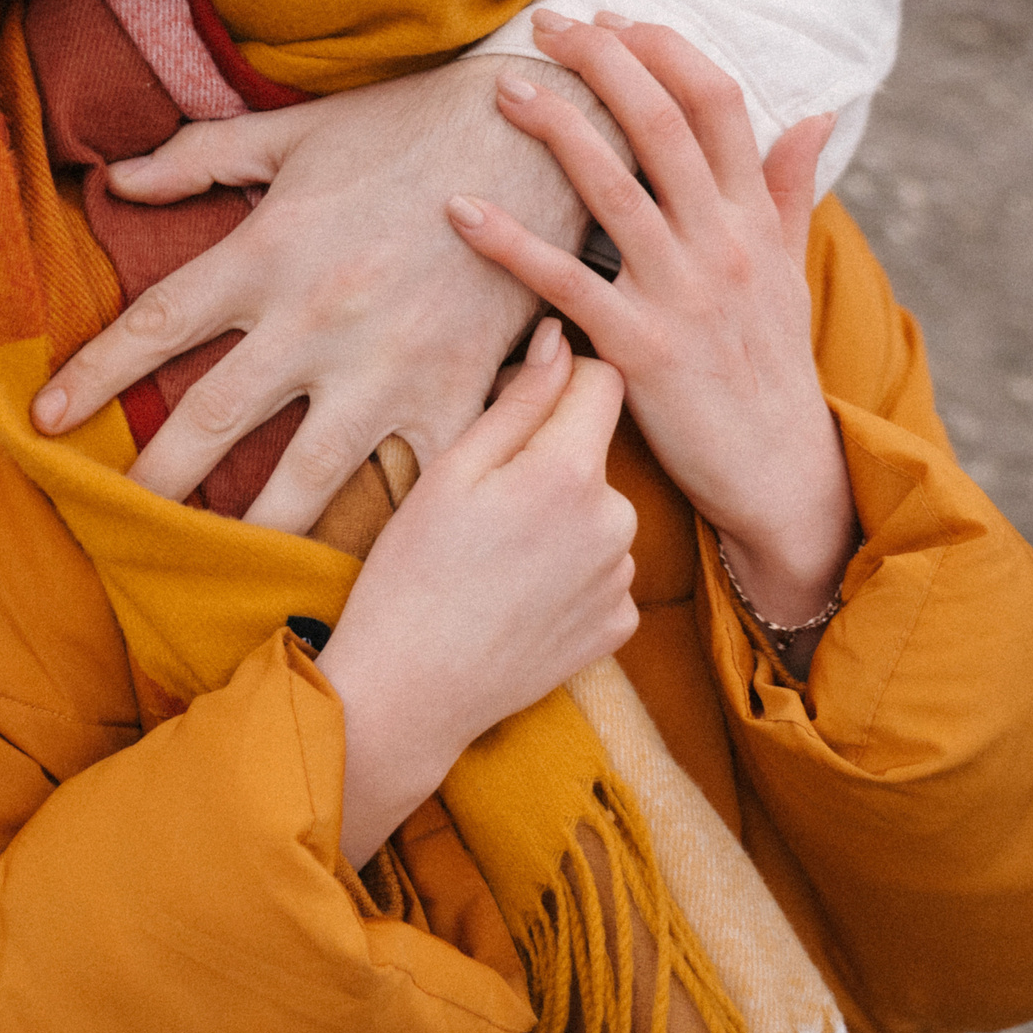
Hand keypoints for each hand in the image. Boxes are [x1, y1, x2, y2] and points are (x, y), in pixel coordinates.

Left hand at [31, 54, 615, 532]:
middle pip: (211, 419)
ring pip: (303, 477)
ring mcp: (387, 367)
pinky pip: (412, 480)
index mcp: (266, 251)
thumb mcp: (295, 132)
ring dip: (251, 531)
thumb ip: (200, 157)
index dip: (92, 377)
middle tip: (113, 523)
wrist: (546, 140)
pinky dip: (382, 528)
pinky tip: (353, 573)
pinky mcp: (456, 394)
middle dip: (154, 480)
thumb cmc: (410, 129)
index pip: (154, 326)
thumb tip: (114, 177)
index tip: (45, 424)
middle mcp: (315, 319)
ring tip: (213, 572)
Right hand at [315, 320, 636, 864]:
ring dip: (561, 518)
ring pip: (598, 512)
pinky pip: (602, 571)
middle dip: (550, 458)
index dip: (558, 379)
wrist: (411, 692)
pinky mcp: (619, 627)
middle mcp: (616, 521)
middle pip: (595, 452)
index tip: (514, 404)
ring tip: (494, 557)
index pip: (602, 379)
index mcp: (570, 471)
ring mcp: (621, 579)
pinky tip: (516, 596)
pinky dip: (569, 574)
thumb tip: (561, 340)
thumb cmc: (411, 575)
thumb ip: (518, 400)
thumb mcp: (450, 472)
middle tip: (482, 500)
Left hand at [445, 13, 855, 639]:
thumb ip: (790, 191)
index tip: (616, 20)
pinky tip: (461, 210)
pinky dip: (511, 242)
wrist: (781, 473)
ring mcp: (682, 294)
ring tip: (504, 90)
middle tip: (549, 24)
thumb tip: (815, 112)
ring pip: (614, 187)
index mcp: (755, 219)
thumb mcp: (792, 273)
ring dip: (556, 128)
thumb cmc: (772, 369)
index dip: (665, 51)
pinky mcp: (640, 348)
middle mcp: (723, 244)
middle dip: (604, 62)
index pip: (718, 103)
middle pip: (663, 124)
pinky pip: (566, 283)